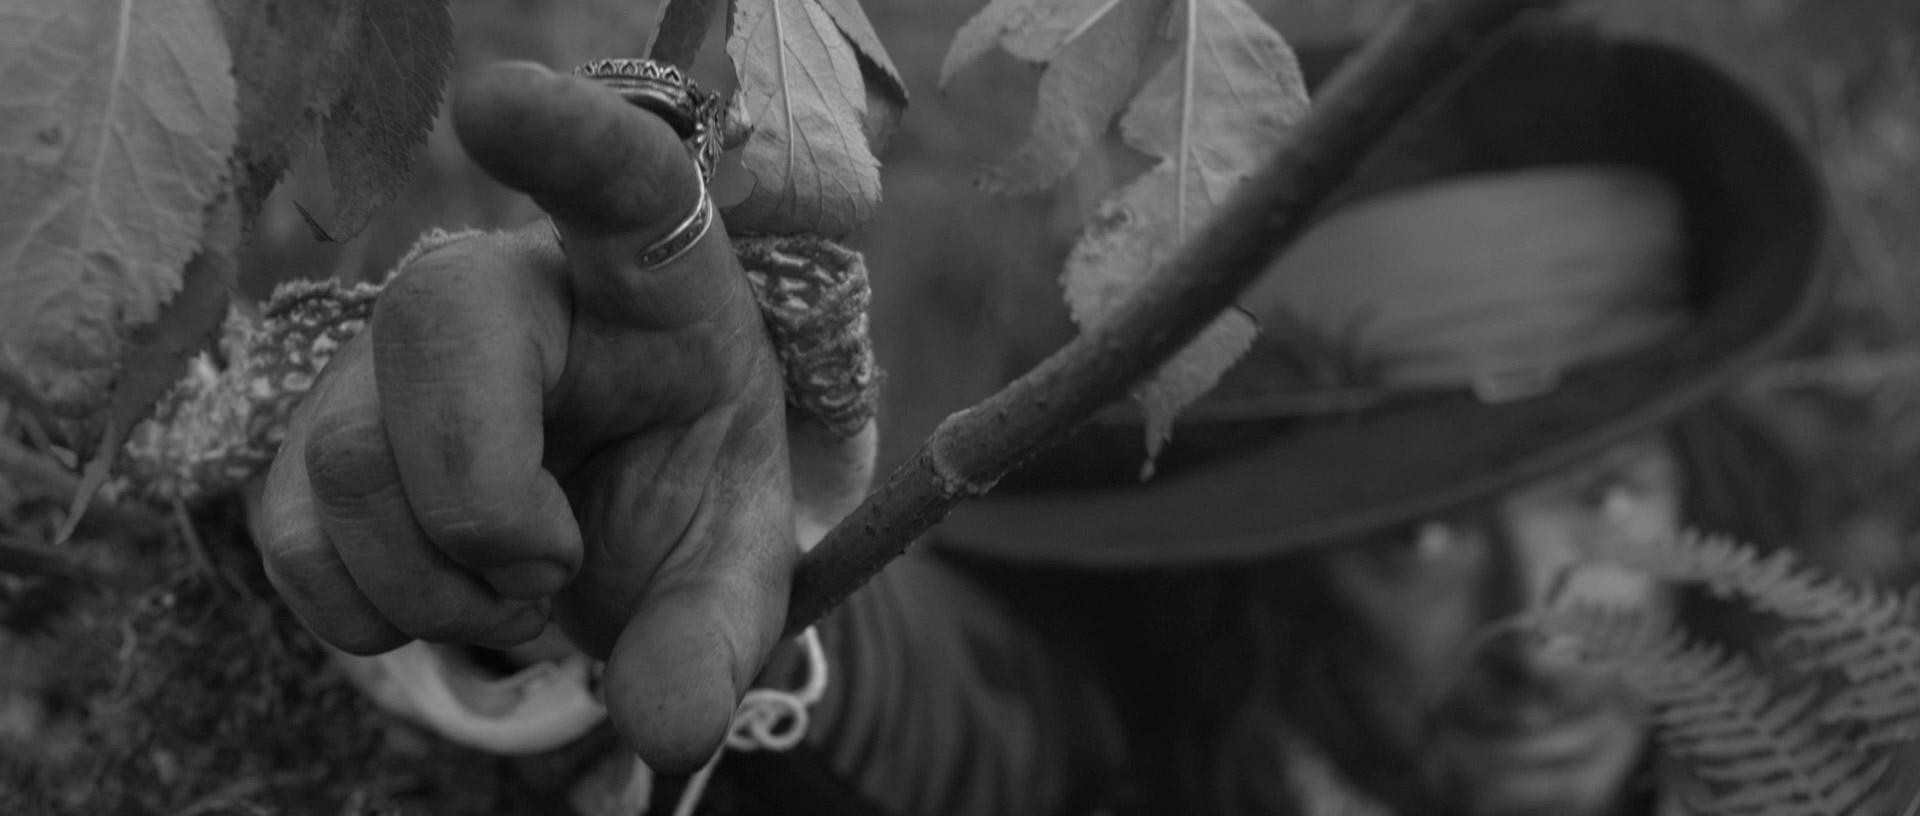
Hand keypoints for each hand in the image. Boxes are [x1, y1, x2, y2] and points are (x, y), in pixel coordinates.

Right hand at [254, 62, 794, 772]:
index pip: (622, 178)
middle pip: (436, 334)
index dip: (564, 139)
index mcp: (655, 285)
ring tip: (515, 594)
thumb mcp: (732, 563)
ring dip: (434, 585)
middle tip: (553, 574)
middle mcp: (514, 287)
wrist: (610, 523)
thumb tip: (671, 729)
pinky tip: (430, 602)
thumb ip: (716, 637)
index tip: (493, 101)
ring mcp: (399, 352)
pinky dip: (358, 609)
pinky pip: (288, 522)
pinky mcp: (320, 425)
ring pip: (352, 453)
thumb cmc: (682, 495)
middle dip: (488, 502)